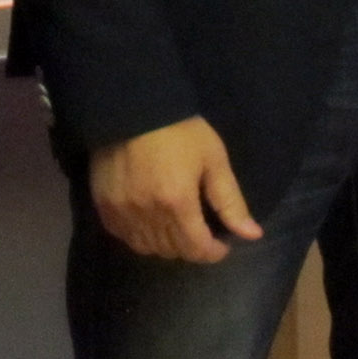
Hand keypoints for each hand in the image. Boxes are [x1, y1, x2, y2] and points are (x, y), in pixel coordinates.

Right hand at [89, 115, 262, 262]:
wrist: (132, 107)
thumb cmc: (179, 131)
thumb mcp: (213, 160)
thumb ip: (230, 202)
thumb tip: (253, 235)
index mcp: (178, 203)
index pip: (197, 249)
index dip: (213, 252)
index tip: (221, 243)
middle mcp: (148, 214)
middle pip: (173, 250)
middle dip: (192, 247)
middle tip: (200, 231)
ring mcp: (122, 212)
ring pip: (148, 248)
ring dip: (166, 245)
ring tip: (176, 229)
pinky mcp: (104, 205)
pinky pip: (124, 236)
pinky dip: (140, 237)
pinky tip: (149, 222)